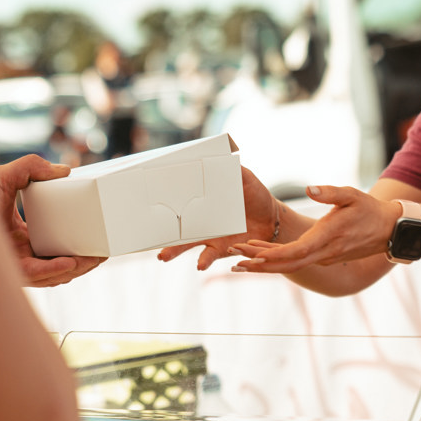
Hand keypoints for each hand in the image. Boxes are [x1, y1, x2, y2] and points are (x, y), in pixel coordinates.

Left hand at [0, 154, 105, 286]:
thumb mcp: (6, 175)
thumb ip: (33, 167)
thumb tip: (64, 170)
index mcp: (19, 236)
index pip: (51, 246)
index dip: (75, 246)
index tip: (94, 240)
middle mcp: (16, 254)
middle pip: (56, 265)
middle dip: (83, 263)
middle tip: (103, 253)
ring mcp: (11, 264)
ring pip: (50, 275)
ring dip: (76, 269)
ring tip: (96, 258)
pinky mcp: (5, 269)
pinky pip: (35, 275)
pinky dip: (54, 270)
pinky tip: (71, 263)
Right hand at [158, 166, 278, 270]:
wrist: (274, 221)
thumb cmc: (257, 196)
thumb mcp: (246, 178)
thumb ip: (233, 170)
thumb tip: (223, 155)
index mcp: (203, 201)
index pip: (180, 200)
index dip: (165, 201)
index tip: (149, 200)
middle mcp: (201, 220)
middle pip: (175, 225)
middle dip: (160, 230)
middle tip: (147, 234)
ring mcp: (208, 236)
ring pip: (185, 245)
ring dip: (173, 250)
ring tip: (162, 256)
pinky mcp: (220, 250)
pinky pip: (208, 256)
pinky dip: (203, 261)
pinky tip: (199, 264)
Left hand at [227, 184, 397, 273]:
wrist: (390, 230)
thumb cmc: (370, 210)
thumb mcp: (352, 195)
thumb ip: (330, 192)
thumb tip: (309, 189)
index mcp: (327, 238)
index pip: (293, 252)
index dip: (269, 255)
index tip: (249, 253)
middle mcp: (323, 253)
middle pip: (286, 263)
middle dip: (259, 263)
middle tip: (233, 261)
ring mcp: (324, 257)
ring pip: (290, 264)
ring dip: (266, 264)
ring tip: (240, 260)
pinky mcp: (324, 256)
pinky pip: (298, 261)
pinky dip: (278, 261)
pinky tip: (263, 257)